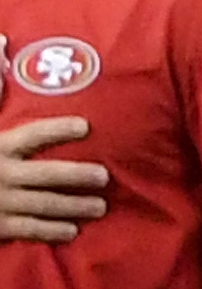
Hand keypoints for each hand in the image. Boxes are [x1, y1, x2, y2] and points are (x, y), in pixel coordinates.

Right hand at [0, 114, 109, 242]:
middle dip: (77, 175)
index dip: (58, 130)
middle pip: (46, 174)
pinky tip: (72, 231)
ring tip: (100, 207)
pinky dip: (52, 231)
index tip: (85, 126)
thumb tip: (1, 58)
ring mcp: (0, 201)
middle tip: (104, 176)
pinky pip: (30, 229)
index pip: (32, 135)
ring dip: (74, 206)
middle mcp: (0, 173)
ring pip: (45, 204)